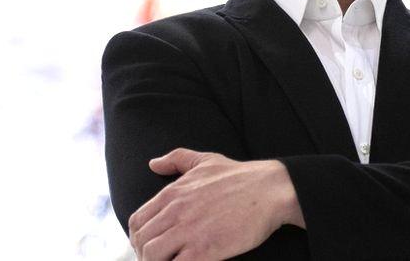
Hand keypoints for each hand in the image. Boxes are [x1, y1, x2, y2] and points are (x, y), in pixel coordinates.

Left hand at [128, 148, 304, 260]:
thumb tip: (154, 163)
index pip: (138, 221)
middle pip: (142, 242)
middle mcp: (176, 212)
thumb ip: (177, 159)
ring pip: (152, 256)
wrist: (271, 189)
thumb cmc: (242, 176)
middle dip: (146, 254)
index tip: (152, 244)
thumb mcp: (206, 160)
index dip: (139, 237)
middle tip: (162, 258)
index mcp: (173, 193)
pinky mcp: (205, 250)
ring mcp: (189, 231)